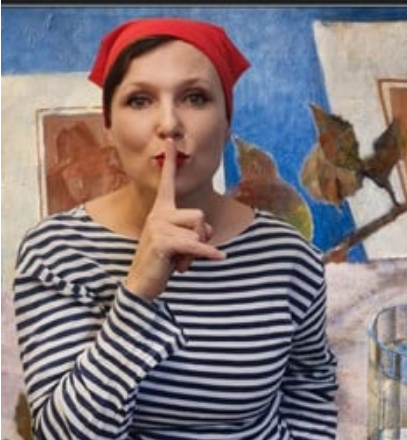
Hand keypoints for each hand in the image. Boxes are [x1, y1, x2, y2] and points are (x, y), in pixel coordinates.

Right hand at [124, 140, 224, 299]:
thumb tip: (207, 231)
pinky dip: (208, 253)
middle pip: (199, 216)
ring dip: (198, 250)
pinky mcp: (163, 242)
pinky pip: (196, 244)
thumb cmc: (162, 262)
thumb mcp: (180, 242)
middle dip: (202, 236)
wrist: (141, 283)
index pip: (168, 182)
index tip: (171, 141)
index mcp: (161, 210)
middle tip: (186, 253)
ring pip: (199, 231)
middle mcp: (158, 214)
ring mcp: (158, 227)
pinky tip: (219, 257)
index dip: (171, 162)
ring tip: (180, 261)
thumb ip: (193, 230)